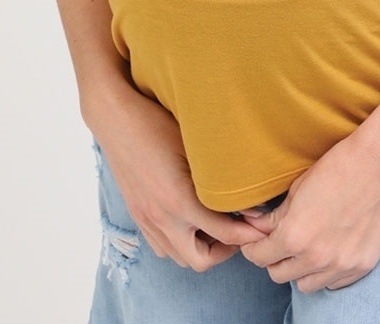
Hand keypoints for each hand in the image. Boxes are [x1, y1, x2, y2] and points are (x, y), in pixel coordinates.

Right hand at [91, 83, 264, 270]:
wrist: (115, 120)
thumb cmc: (156, 124)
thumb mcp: (194, 147)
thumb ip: (219, 178)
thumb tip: (248, 199)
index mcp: (179, 201)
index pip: (223, 233)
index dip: (248, 235)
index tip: (264, 230)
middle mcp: (162, 218)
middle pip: (201, 260)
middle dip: (226, 251)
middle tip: (240, 230)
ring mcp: (147, 220)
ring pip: (179, 257)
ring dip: (202, 249)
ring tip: (218, 226)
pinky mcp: (138, 216)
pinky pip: (162, 247)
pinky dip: (181, 244)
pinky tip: (192, 223)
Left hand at [239, 131, 379, 292]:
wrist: (379, 163)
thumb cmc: (336, 168)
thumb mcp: (298, 189)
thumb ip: (275, 218)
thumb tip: (257, 229)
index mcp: (294, 236)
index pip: (259, 257)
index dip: (253, 248)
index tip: (256, 242)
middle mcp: (316, 257)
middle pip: (279, 274)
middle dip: (275, 259)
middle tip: (281, 242)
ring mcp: (341, 265)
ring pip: (306, 284)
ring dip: (301, 269)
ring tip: (308, 247)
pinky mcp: (363, 265)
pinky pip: (334, 283)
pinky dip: (327, 272)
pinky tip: (330, 250)